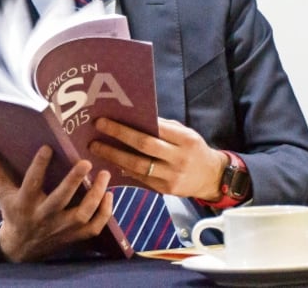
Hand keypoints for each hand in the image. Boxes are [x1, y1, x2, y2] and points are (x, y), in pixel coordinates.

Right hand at [0, 137, 113, 261]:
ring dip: (95, 195)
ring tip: (104, 175)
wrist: (21, 247)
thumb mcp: (0, 188)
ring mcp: (61, 228)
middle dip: (74, 181)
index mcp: (23, 202)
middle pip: (60, 199)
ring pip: (82, 214)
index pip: (31, 183)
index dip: (39, 166)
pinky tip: (109, 195)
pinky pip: (94, 227)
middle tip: (85, 162)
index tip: (48, 147)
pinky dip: (104, 213)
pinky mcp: (74, 236)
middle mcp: (43, 216)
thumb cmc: (12, 210)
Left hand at [90, 117, 227, 200]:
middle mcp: (180, 159)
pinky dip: (123, 169)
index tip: (106, 119)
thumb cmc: (193, 149)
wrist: (212, 177)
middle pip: (143, 146)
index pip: (154, 130)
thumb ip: (162, 127)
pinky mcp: (165, 191)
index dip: (128, 125)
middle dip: (117, 137)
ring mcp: (172, 177)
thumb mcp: (184, 133)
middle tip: (96, 130)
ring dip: (113, 156)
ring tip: (96, 148)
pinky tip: (109, 162)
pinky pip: (140, 179)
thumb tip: (131, 117)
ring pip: (138, 166)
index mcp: (186, 140)